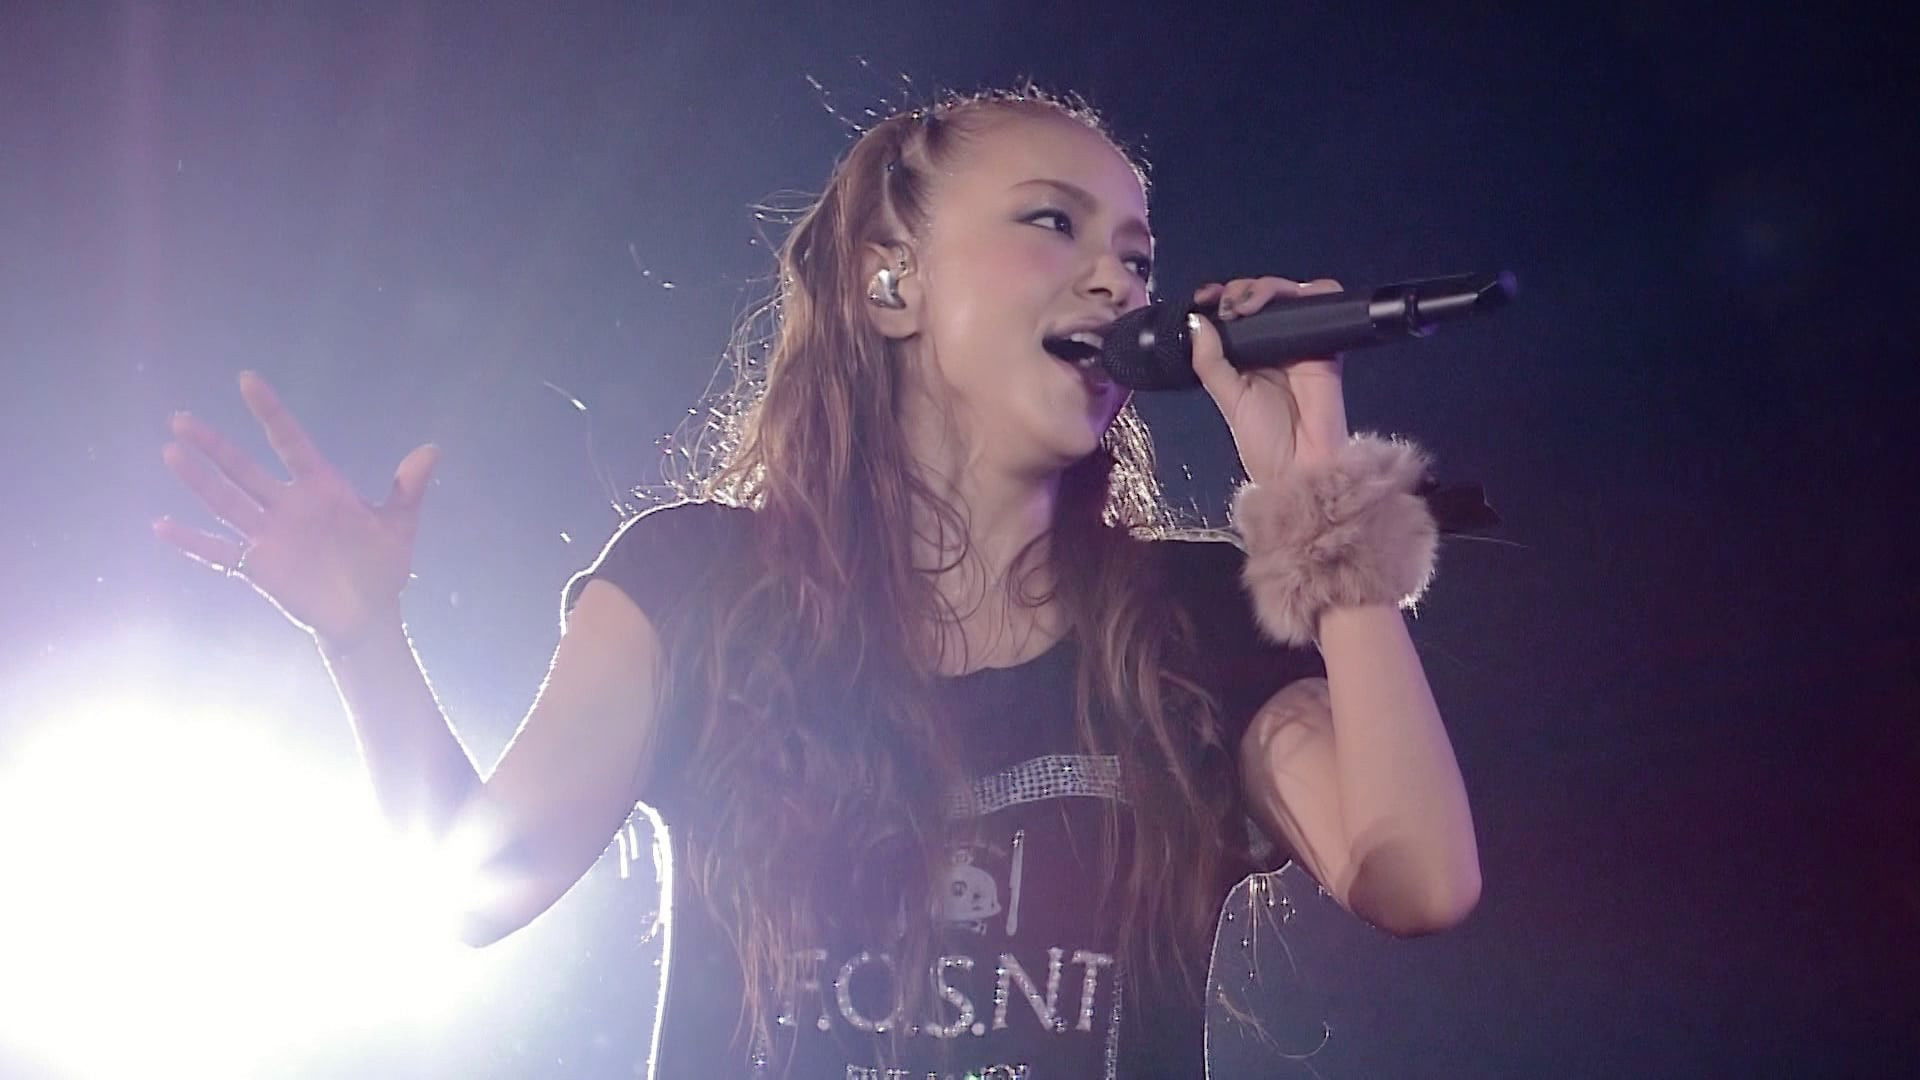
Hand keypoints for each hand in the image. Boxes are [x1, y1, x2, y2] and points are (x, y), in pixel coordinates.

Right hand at [154, 371, 439, 648]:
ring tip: (170, 452)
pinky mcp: (258, 566)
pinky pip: (218, 552)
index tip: (247, 380)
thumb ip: (408, 488)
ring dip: (199, 481)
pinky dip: (191, 542)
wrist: (368, 614)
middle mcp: (288, 505)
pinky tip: (161, 526)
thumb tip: (433, 449)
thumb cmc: (381, 565)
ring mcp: (269, 535)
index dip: (269, 412)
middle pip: (243, 469)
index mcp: (321, 488)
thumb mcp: (398, 525)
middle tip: (181, 418)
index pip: (290, 441)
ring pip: (226, 502)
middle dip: (214, 445)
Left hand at [1189, 277, 1350, 483]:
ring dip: (1266, 287)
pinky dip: (1310, 291)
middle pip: (1261, 295)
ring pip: (1289, 293)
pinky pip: (1327, 303)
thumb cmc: (1262, 439)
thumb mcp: (1226, 397)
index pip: (1235, 311)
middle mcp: (1274, 344)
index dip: (1220, 297)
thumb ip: (1210, 360)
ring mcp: (1302, 340)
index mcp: (1247, 354)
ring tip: (1245, 305)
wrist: (1300, 466)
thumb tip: (1195, 319)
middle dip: (1240, 290)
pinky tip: (1281, 302)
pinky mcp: (1327, 343)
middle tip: (1227, 305)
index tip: (1203, 297)